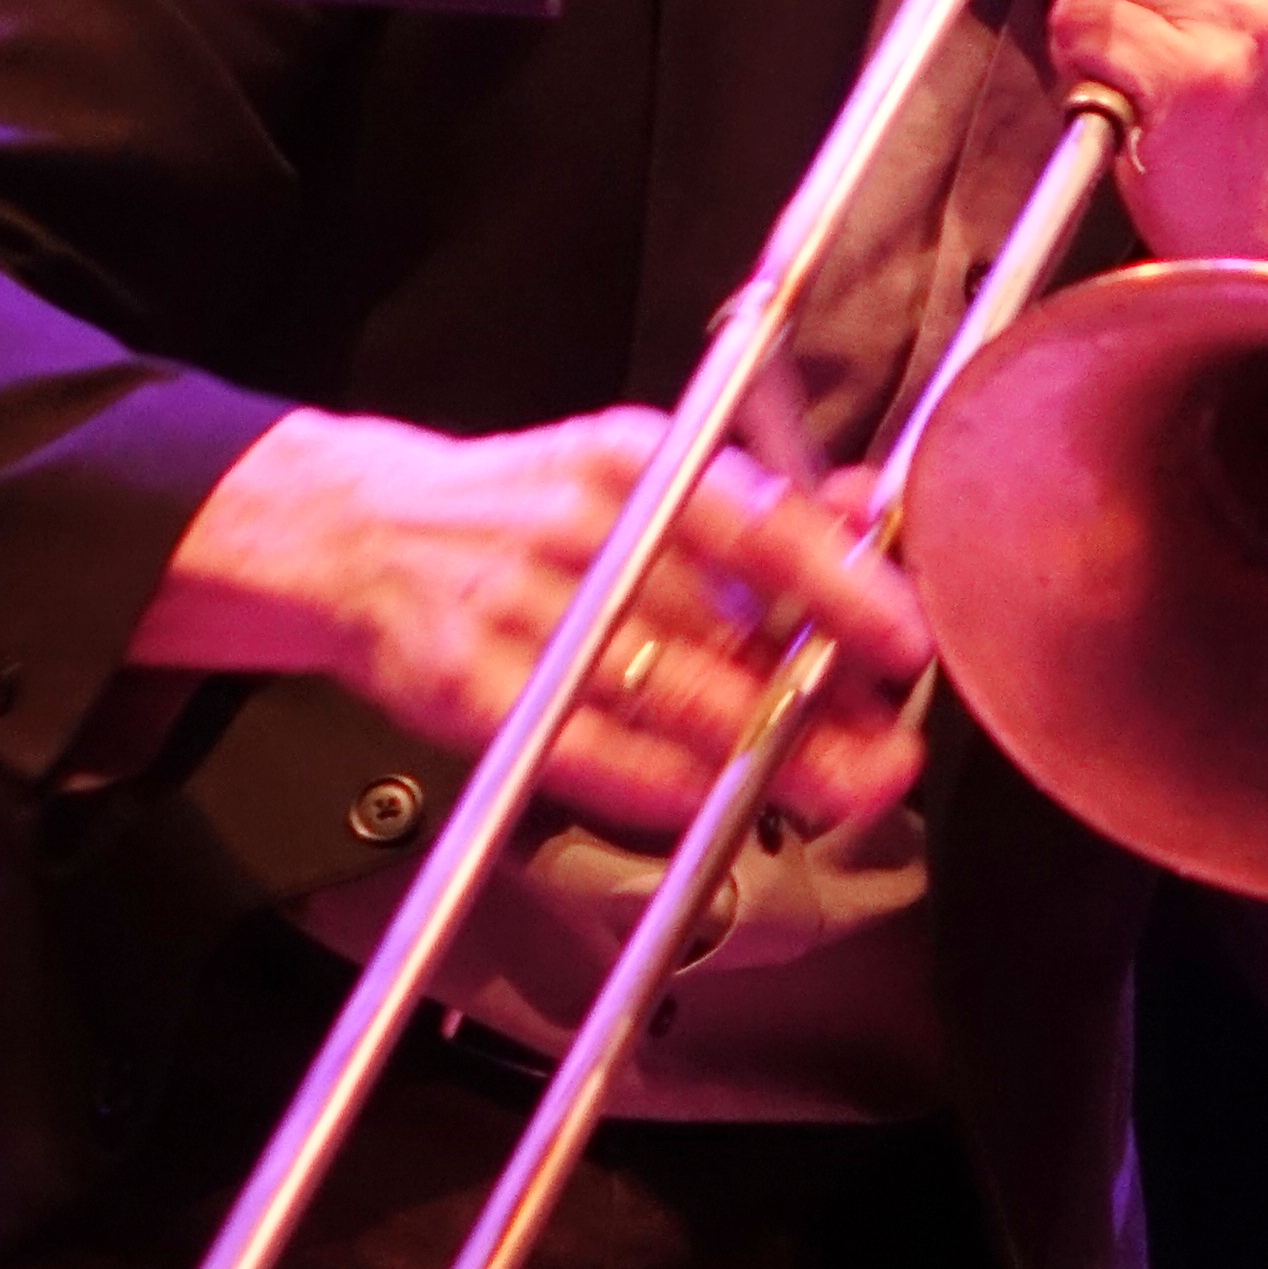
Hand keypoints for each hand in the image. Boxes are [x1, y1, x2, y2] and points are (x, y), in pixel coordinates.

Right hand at [135, 406, 936, 841]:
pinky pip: (586, 752)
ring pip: (666, 699)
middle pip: (724, 632)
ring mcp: (519, 610)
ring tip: (842, 790)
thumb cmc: (531, 511)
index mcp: (632, 462)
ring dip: (763, 755)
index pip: (760, 525)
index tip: (910, 645)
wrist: (357, 533)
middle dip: (821, 706)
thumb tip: (876, 513)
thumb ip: (758, 505)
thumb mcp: (640, 474)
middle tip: (894, 756)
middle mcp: (579, 530)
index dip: (846, 590)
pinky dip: (658, 785)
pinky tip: (718, 806)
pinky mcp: (471, 687)